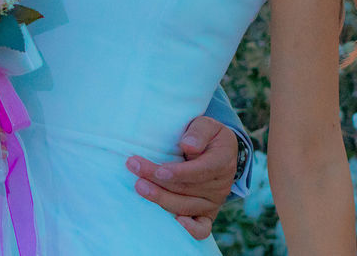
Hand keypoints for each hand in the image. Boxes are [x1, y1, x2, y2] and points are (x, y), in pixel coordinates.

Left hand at [125, 116, 239, 239]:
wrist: (219, 152)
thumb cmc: (208, 136)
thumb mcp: (207, 125)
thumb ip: (199, 132)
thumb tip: (187, 146)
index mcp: (222, 161)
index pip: (201, 170)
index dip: (179, 173)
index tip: (158, 170)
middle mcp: (220, 186)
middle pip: (187, 189)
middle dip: (158, 180)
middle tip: (134, 167)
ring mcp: (213, 202)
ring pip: (186, 206)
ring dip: (161, 198)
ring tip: (139, 186)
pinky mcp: (207, 214)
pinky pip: (202, 228)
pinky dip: (190, 229)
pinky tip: (175, 222)